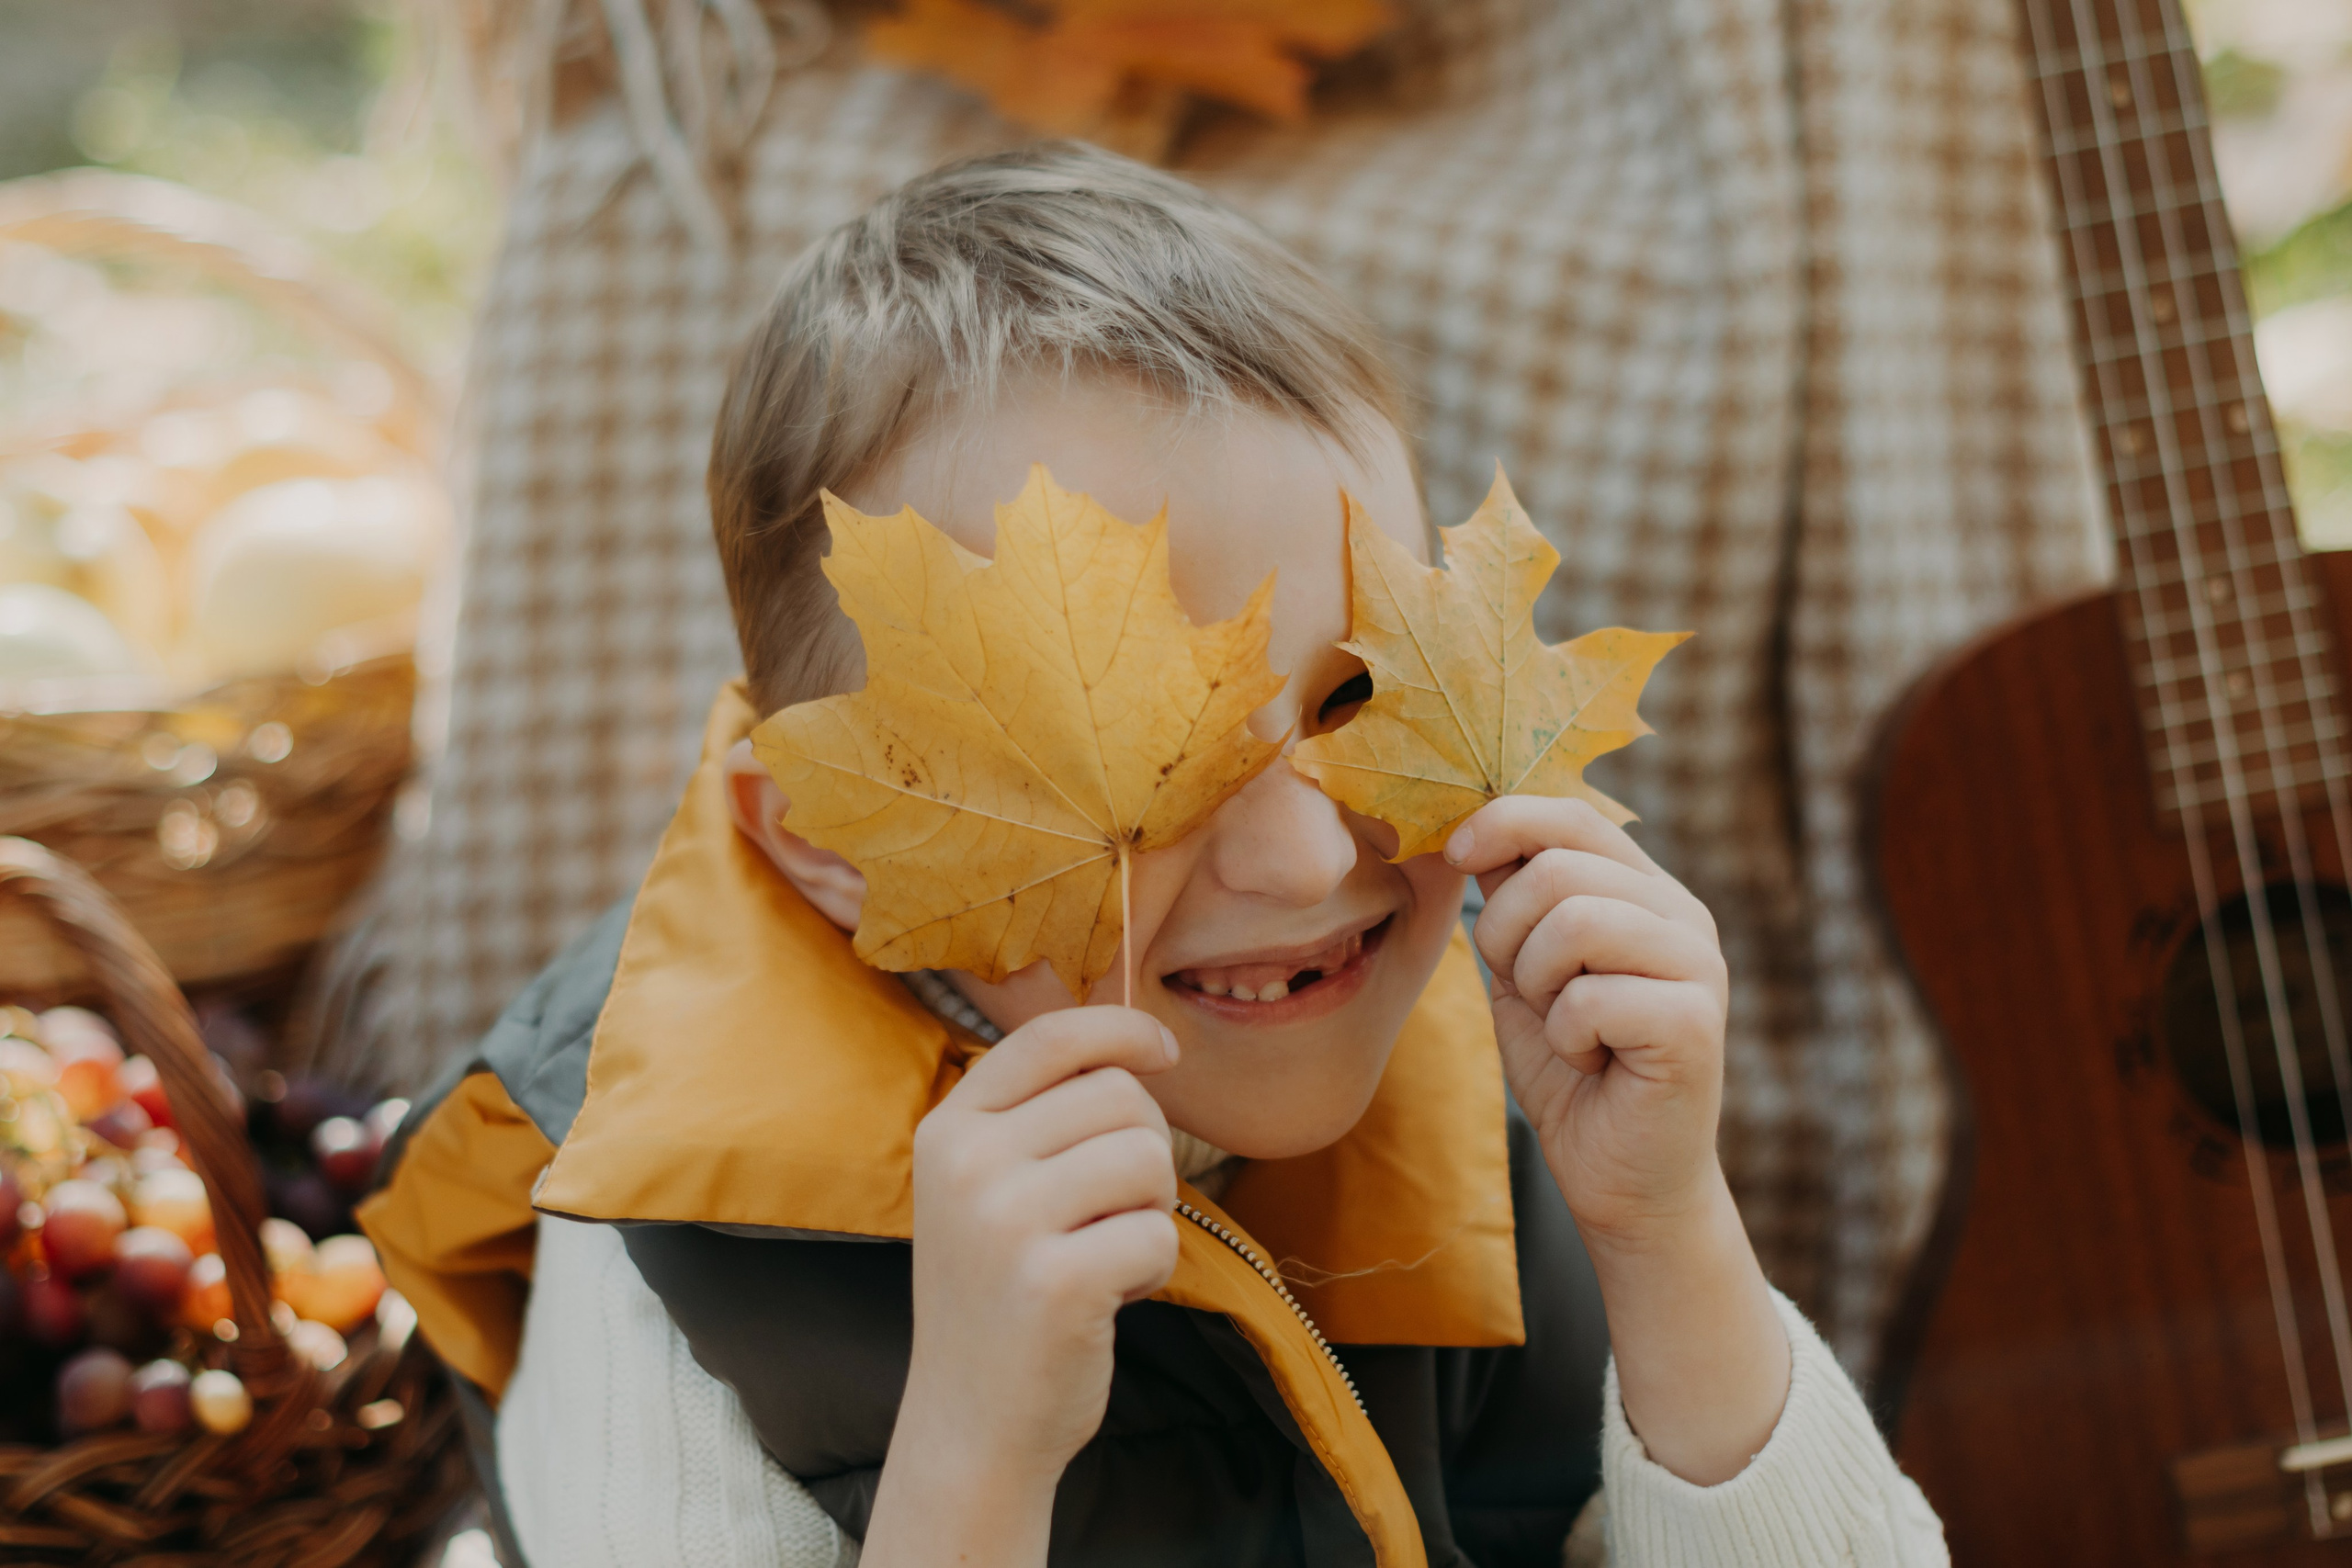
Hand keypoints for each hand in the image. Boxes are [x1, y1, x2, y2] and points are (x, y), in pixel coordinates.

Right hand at [863, 1007, 1180, 1567]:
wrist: (972, 1423)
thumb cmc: (1001, 1294)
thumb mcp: (986, 1187)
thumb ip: (1037, 1115)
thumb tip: (1138, 1042)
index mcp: (947, 1130)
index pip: (1049, 1037)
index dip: (1120, 1029)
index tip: (1164, 1047)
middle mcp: (966, 1165)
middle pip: (1118, 1095)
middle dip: (1144, 1148)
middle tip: (1112, 1211)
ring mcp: (1005, 1222)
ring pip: (1148, 1158)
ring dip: (1153, 1209)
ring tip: (1107, 1253)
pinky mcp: (1055, 1282)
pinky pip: (1159, 1234)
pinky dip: (1153, 1268)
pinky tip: (1109, 1298)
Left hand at [1449, 796, 1785, 1484]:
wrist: (1622, 1179)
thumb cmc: (1572, 1073)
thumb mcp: (1524, 973)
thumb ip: (1511, 903)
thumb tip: (1471, 829)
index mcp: (1644, 891)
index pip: (1573, 815)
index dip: (1504, 821)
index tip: (1455, 851)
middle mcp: (1682, 915)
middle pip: (1561, 867)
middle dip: (1505, 929)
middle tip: (1522, 989)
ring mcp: (1699, 965)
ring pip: (1576, 920)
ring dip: (1536, 981)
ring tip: (1559, 1024)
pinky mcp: (1695, 1023)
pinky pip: (1591, 996)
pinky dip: (1565, 1034)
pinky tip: (1591, 1059)